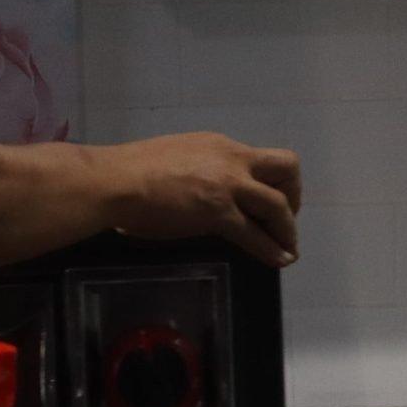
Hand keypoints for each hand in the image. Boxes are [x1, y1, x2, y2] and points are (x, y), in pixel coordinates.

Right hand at [95, 133, 302, 266]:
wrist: (114, 182)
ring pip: (278, 204)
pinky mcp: (219, 211)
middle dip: (292, 196)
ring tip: (287, 248)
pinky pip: (255, 234)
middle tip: (282, 220)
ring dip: (287, 229)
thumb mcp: (174, 161)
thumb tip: (196, 196)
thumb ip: (195, 173)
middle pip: (286, 167)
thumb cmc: (129, 172)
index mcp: (218, 146)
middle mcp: (231, 159)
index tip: (264, 202)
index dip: (270, 182)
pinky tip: (278, 260)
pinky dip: (271, 249)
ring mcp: (227, 184)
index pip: (259, 159)